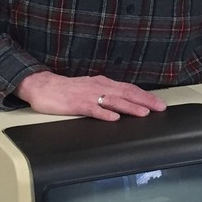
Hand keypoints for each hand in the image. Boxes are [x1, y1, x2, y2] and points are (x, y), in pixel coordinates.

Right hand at [15, 71, 166, 119]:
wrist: (41, 86)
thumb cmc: (67, 89)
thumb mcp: (91, 88)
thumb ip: (107, 94)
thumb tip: (125, 102)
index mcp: (103, 83)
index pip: (129, 89)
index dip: (145, 96)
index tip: (159, 103)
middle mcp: (98, 87)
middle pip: (126, 93)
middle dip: (144, 101)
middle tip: (159, 108)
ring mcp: (87, 96)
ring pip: (113, 101)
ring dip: (129, 107)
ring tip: (143, 113)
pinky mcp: (75, 104)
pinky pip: (92, 109)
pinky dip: (103, 113)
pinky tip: (113, 118)